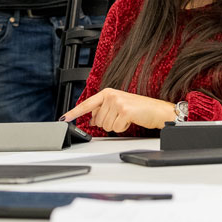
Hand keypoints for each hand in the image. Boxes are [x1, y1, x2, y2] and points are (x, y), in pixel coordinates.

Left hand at [61, 88, 176, 132]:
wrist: (157, 110)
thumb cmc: (139, 109)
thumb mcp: (119, 106)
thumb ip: (104, 110)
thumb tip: (91, 120)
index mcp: (107, 92)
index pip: (86, 104)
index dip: (74, 113)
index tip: (63, 119)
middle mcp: (111, 95)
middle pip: (97, 120)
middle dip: (108, 123)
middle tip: (120, 117)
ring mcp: (117, 102)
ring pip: (105, 126)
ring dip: (116, 126)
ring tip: (126, 118)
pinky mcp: (124, 111)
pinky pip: (115, 128)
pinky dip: (123, 128)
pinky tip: (130, 120)